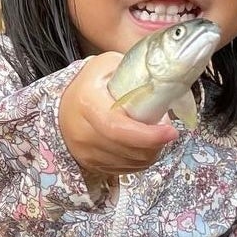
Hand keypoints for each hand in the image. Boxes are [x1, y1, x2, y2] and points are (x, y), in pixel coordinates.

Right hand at [59, 54, 177, 183]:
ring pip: (129, 163)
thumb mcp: (110, 65)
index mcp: (87, 103)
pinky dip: (138, 161)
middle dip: (156, 144)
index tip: (171, 131)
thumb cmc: (93, 82)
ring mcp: (84, 151)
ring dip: (150, 153)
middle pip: (128, 150)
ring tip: (152, 136)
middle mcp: (82, 132)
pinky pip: (123, 170)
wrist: (65, 102)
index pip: (119, 128)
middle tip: (165, 130)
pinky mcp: (89, 164)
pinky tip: (141, 147)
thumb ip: (137, 73)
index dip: (148, 135)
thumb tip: (166, 84)